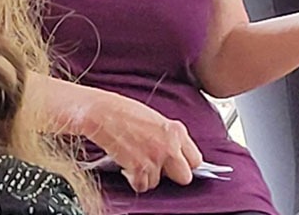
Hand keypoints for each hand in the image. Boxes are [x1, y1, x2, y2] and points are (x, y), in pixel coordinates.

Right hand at [82, 90, 202, 192]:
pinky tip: (127, 165)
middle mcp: (170, 146)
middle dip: (171, 175)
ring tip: (136, 160)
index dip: (185, 163)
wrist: (102, 113)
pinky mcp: (138, 169)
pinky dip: (134, 180)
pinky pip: (142, 186)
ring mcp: (155, 159)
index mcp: (176, 131)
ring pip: (158, 183)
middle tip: (158, 167)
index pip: (196, 159)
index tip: (176, 163)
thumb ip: (169, 137)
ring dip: (147, 176)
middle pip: (185, 177)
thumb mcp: (156, 120)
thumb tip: (174, 153)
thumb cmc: (124, 111)